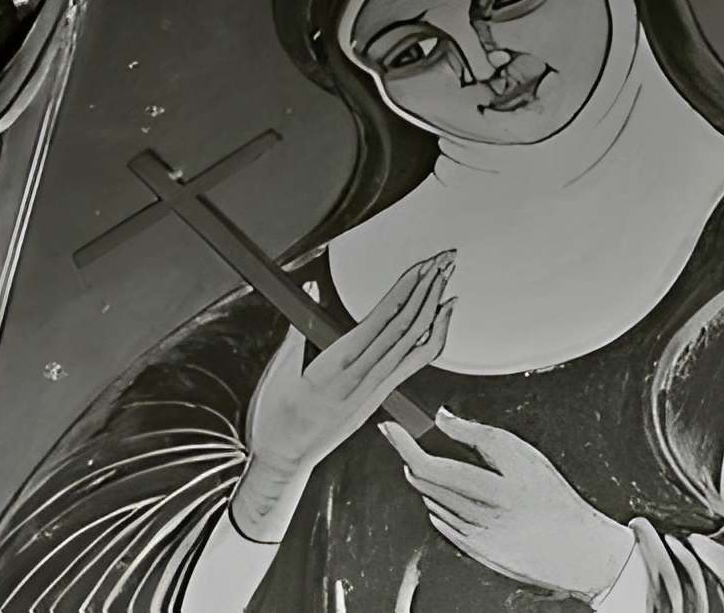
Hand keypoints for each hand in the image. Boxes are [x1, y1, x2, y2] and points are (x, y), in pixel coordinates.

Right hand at [229, 251, 455, 540]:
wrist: (284, 462)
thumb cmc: (275, 421)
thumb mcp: (278, 373)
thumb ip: (297, 331)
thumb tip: (313, 291)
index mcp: (337, 368)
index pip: (383, 321)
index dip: (407, 290)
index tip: (423, 265)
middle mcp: (363, 379)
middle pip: (406, 327)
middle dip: (427, 290)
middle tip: (445, 260)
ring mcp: (374, 391)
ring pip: (413, 345)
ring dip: (433, 310)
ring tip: (448, 282)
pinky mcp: (377, 398)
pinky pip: (410, 366)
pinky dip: (429, 340)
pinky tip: (438, 322)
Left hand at [383, 410, 634, 600]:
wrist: (575, 551)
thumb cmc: (554, 500)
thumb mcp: (523, 456)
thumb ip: (479, 435)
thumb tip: (443, 418)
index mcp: (494, 490)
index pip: (431, 467)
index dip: (405, 446)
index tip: (391, 429)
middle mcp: (480, 518)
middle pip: (425, 484)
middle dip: (413, 458)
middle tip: (412, 441)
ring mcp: (474, 539)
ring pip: (431, 502)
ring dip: (427, 481)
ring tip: (445, 467)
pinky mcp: (474, 552)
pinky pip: (443, 522)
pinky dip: (440, 503)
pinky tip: (456, 496)